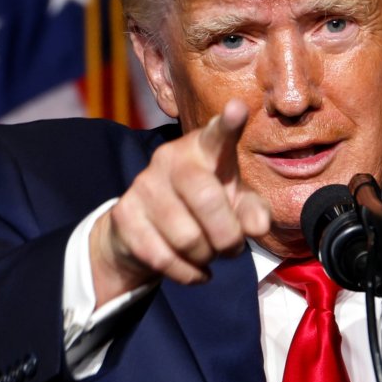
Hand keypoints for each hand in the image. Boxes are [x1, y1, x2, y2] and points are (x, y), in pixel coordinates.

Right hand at [89, 99, 271, 302]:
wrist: (145, 231)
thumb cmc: (203, 208)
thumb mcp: (234, 204)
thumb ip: (252, 211)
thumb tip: (257, 226)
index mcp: (203, 149)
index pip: (217, 135)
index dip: (228, 124)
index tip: (237, 108)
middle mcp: (170, 159)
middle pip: (208, 201)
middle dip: (228, 237)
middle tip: (231, 248)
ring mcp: (143, 185)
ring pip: (187, 238)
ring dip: (206, 257)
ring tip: (208, 253)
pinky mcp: (124, 215)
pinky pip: (164, 258)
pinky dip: (188, 274)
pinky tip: (195, 270)